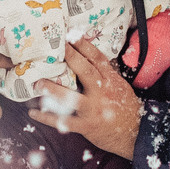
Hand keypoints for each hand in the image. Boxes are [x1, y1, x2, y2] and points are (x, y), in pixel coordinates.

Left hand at [29, 39, 141, 159]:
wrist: (136, 134)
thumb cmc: (125, 108)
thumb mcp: (120, 86)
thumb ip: (105, 74)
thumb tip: (88, 55)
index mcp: (111, 80)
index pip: (98, 59)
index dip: (85, 45)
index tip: (71, 34)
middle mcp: (103, 92)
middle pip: (85, 71)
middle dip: (70, 58)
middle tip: (54, 49)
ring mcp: (94, 109)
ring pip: (72, 98)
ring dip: (53, 90)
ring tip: (37, 83)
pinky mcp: (87, 126)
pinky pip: (64, 122)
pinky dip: (47, 118)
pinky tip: (33, 113)